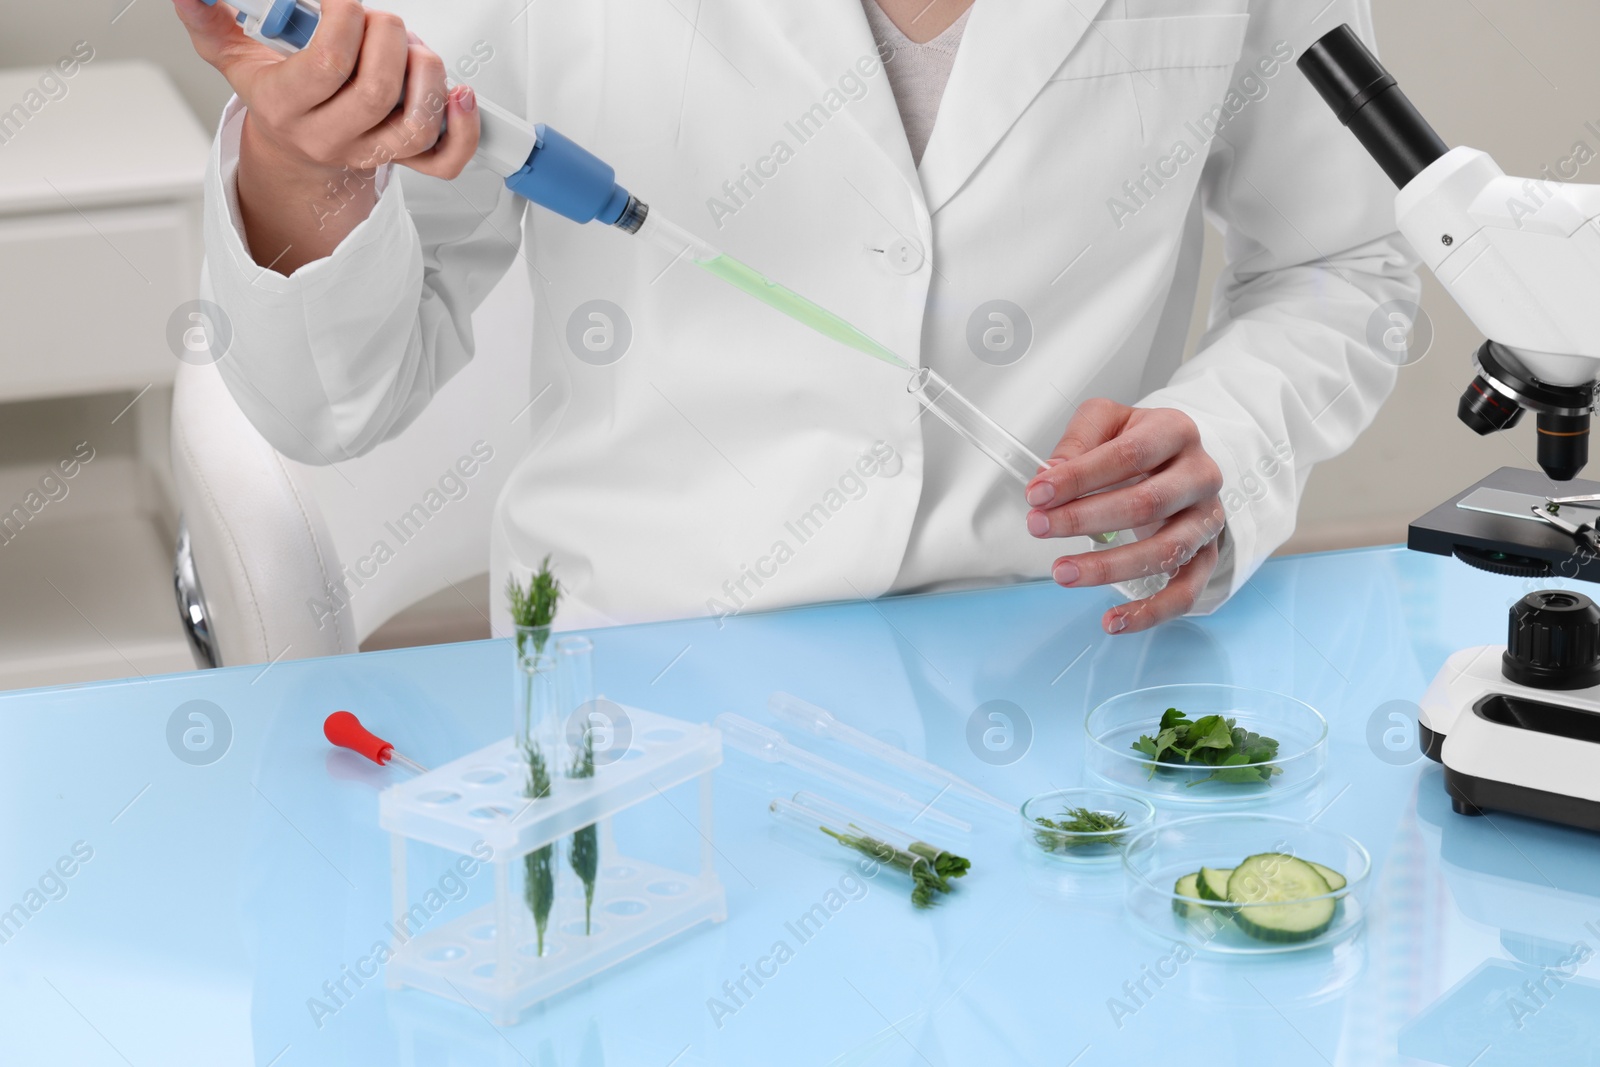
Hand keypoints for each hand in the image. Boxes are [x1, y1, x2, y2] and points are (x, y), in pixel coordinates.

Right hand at [172, 0, 479, 270]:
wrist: (299, 153)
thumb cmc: (282, 98)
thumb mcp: (239, 61)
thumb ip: (213, 26)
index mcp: (287, 107)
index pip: (329, 61)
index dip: (346, 15)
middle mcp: (332, 136)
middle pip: (377, 88)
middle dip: (389, 37)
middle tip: (382, 21)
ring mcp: (372, 152)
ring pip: (415, 121)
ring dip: (426, 72)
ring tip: (413, 49)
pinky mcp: (407, 162)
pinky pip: (445, 160)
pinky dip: (463, 127)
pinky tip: (460, 94)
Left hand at [1024, 399, 1225, 634]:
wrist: (1179, 462)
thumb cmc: (1139, 441)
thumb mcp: (1107, 422)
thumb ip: (1079, 441)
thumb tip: (1051, 474)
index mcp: (1176, 432)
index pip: (1128, 455)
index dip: (1079, 476)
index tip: (1037, 494)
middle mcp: (1201, 476)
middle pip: (1147, 503)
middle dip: (1084, 518)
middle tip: (1038, 526)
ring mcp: (1207, 520)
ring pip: (1165, 551)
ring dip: (1108, 567)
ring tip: (1062, 572)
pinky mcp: (1206, 556)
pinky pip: (1185, 592)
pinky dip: (1150, 612)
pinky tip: (1113, 621)